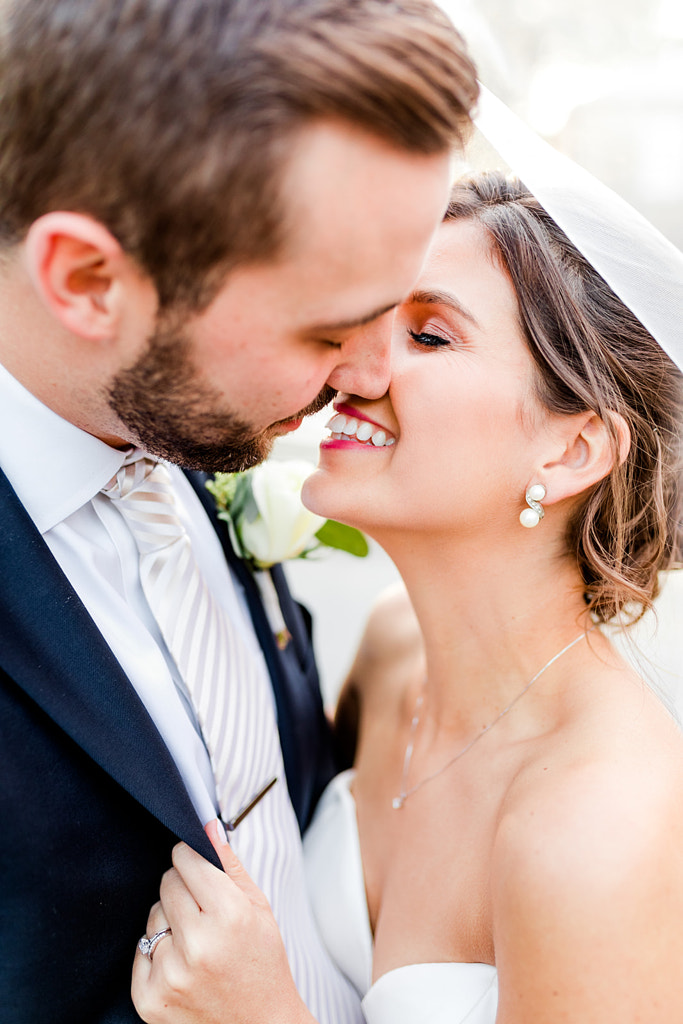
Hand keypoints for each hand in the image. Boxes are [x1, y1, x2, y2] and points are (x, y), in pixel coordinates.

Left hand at [132, 821, 314, 1023]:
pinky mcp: (149, 998)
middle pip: (167, 883)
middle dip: (183, 888)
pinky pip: (141, 950)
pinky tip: (183, 965)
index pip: (187, 860)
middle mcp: (198, 945)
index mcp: (229, 916)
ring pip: (153, 915)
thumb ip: (231, 865)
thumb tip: (207, 826)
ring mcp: (170, 974)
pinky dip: (158, 953)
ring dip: (170, 921)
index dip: (191, 857)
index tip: (194, 861)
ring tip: (198, 942)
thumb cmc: (263, 963)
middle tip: (204, 909)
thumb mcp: (259, 909)